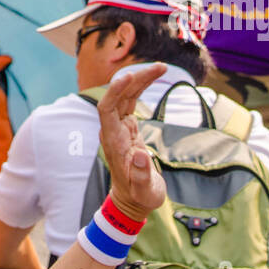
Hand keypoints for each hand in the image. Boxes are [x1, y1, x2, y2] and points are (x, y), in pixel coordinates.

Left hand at [97, 63, 166, 220]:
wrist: (133, 201)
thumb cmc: (139, 196)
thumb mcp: (144, 190)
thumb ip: (142, 175)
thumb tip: (141, 156)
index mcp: (113, 142)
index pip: (107, 109)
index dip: (114, 91)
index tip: (129, 77)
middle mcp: (113, 130)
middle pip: (118, 97)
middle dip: (136, 79)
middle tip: (160, 67)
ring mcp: (120, 127)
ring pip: (126, 96)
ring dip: (141, 80)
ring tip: (162, 68)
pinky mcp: (128, 126)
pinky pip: (132, 101)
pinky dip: (142, 88)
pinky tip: (153, 78)